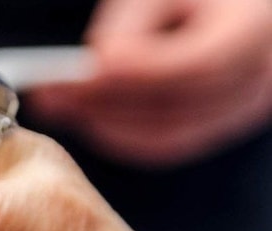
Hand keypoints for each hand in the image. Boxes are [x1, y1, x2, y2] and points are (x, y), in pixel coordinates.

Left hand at [26, 0, 271, 165]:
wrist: (227, 11)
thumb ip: (131, 23)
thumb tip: (93, 66)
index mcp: (253, 32)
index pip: (203, 64)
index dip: (144, 70)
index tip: (93, 66)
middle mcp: (254, 81)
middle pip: (176, 107)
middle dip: (105, 102)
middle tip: (51, 92)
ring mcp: (235, 113)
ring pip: (164, 135)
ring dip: (102, 122)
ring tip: (56, 103)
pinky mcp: (208, 130)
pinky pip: (160, 145)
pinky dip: (115, 134)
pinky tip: (81, 115)